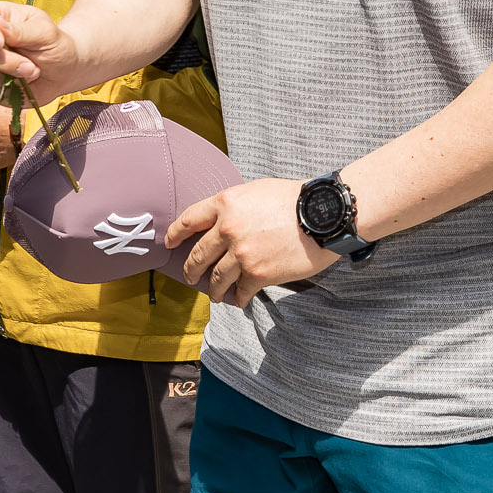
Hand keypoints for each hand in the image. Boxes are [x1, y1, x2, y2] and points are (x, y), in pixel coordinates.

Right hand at [0, 0, 69, 98]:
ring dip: (8, 78)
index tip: (0, 41)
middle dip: (5, 61)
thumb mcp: (45, 32)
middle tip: (31, 66)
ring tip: (32, 73)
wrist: (62, 70)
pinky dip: (5, 92)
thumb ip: (20, 30)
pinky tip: (20, 86)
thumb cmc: (53, 43)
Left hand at [163, 178, 338, 306]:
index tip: (169, 243)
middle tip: (189, 277)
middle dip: (190, 270)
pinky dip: (238, 299)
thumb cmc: (293, 200)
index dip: (175, 233)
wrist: (322, 216)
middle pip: (198, 255)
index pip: (188, 220)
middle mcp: (228, 229)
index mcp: (224, 204)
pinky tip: (238, 301)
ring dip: (213, 289)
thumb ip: (233, 207)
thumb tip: (220, 221)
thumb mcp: (254, 191)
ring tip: (214, 295)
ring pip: (216, 278)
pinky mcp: (258, 274)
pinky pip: (240, 291)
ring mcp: (241, 254)